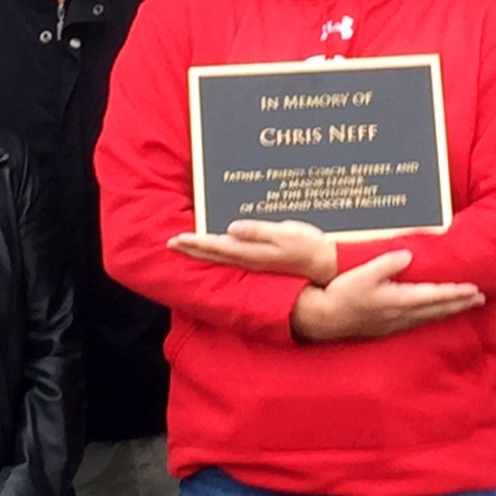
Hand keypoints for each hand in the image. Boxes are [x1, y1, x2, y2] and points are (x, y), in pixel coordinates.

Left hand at [170, 219, 339, 285]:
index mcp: (251, 251)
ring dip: (201, 251)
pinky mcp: (261, 261)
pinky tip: (217, 248)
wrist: (324, 267)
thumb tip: (232, 228)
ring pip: (220, 257)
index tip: (176, 239)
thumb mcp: (285, 234)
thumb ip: (258, 231)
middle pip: (212, 254)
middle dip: (191, 249)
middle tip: (170, 244)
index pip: (215, 246)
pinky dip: (218, 252)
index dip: (195, 243)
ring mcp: (254, 262)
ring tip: (187, 245)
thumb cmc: (308, 247)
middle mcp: (248, 259)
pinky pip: (231, 257)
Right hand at [288, 248, 485, 341]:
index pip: (436, 296)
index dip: (456, 293)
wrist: (325, 318)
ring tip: (465, 304)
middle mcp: (402, 314)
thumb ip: (388, 263)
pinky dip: (434, 316)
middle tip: (481, 298)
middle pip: (438, 309)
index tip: (474, 289)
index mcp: (399, 300)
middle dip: (461, 303)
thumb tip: (408, 255)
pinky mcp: (388, 326)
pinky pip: (419, 321)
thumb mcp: (364, 273)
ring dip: (450, 310)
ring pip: (431, 317)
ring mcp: (395, 323)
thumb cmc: (343, 293)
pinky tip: (435, 314)